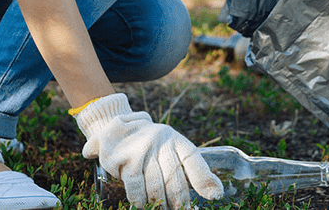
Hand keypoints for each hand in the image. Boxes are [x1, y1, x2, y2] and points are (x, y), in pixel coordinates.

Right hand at [74, 93, 222, 208]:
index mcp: (175, 139)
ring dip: (160, 204)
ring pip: (156, 185)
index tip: (215, 195)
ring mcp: (142, 149)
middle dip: (180, 201)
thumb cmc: (149, 145)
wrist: (113, 126)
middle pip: (175, 177)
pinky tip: (143, 206)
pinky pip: (136, 187)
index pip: (193, 158)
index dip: (204, 178)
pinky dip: (141, 200)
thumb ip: (187, 166)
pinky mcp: (125, 158)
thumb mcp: (168, 147)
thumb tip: (215, 191)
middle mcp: (160, 141)